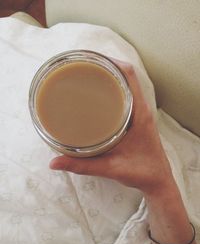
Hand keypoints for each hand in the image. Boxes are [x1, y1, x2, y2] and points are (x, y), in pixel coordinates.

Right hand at [50, 59, 173, 193]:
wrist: (158, 180)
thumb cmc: (141, 173)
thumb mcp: (110, 168)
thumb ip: (82, 166)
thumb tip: (54, 162)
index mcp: (139, 114)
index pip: (129, 76)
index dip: (112, 61)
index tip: (91, 59)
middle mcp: (141, 109)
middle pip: (126, 76)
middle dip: (105, 66)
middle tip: (82, 66)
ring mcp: (140, 113)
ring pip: (126, 85)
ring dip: (109, 77)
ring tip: (87, 75)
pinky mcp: (137, 119)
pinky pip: (125, 96)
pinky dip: (112, 90)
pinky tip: (97, 96)